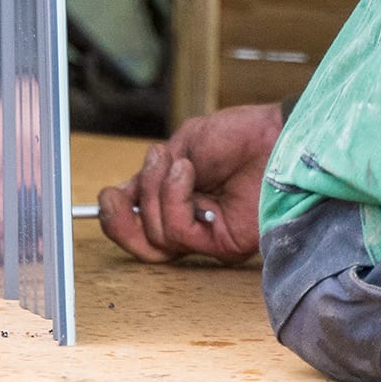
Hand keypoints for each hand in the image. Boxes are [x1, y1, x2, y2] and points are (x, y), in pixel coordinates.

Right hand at [98, 102, 280, 265]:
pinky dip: (174, 198)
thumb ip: (151, 176)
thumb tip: (123, 197)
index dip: (116, 217)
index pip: (137, 224)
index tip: (108, 197)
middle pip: (141, 246)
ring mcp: (206, 236)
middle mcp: (188, 222)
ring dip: (155, 192)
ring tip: (178, 162)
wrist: (272, 135)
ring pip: (156, 237)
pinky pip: (179, 232)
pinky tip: (185, 172)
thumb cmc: (235, 137)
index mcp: (174, 199)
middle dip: (119, 222)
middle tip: (115, 198)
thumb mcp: (179, 148)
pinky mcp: (223, 244)